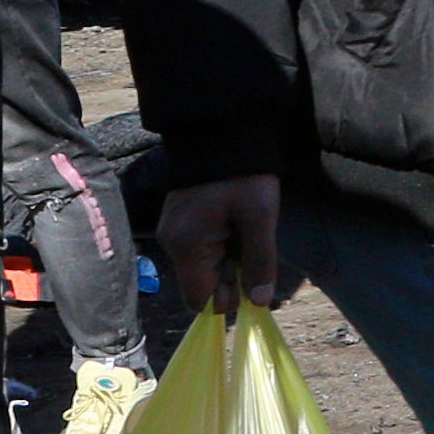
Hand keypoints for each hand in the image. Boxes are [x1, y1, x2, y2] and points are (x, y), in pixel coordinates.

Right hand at [154, 175, 284, 309]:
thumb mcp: (258, 217)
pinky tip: (236, 226)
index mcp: (186, 246)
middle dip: (232, 277)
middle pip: (204, 284)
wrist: (224, 132)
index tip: (251, 280)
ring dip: (230, 260)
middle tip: (251, 248)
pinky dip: (223, 246)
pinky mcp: (182, 222)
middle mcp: (173, 244)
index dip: (227, 299)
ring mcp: (175, 232)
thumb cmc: (243, 175)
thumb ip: (259, 261)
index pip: (199, 300)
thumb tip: (258, 301)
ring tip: (244, 231)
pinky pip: (203, 249)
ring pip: (206, 267)